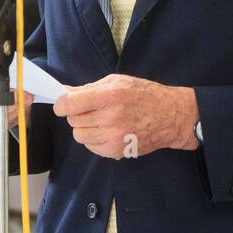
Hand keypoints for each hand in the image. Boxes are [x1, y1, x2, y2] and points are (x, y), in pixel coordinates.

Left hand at [54, 74, 197, 159]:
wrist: (171, 116)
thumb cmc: (145, 94)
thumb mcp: (118, 82)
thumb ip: (89, 88)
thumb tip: (64, 92)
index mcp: (109, 96)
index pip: (69, 104)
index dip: (62, 104)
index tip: (64, 104)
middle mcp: (111, 118)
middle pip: (73, 121)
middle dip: (77, 114)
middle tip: (91, 109)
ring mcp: (114, 137)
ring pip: (79, 136)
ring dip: (85, 128)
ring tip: (100, 121)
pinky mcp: (116, 151)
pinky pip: (91, 147)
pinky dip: (95, 139)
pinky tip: (108, 131)